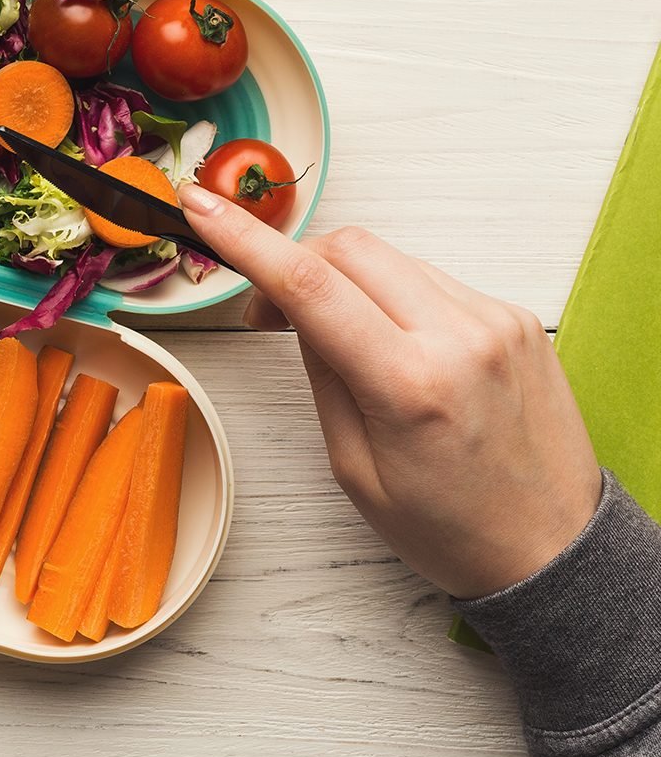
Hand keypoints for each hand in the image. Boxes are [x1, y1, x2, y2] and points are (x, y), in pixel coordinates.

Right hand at [179, 185, 601, 600]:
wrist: (556, 550)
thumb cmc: (451, 529)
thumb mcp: (356, 470)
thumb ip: (323, 374)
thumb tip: (299, 308)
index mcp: (410, 386)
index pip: (310, 284)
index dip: (244, 238)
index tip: (200, 206)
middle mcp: (459, 337)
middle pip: (348, 248)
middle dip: (294, 260)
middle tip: (268, 311)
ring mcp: (495, 320)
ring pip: (389, 256)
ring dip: (345, 280)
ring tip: (340, 337)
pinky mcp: (514, 317)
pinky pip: (430, 278)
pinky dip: (393, 295)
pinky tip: (394, 342)